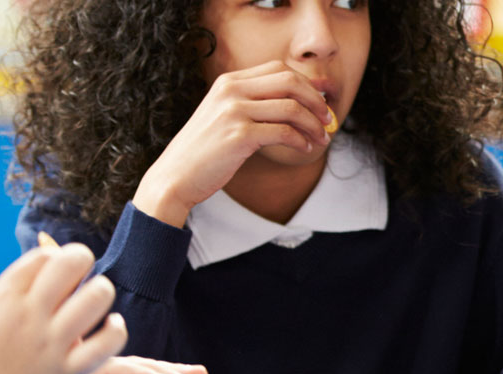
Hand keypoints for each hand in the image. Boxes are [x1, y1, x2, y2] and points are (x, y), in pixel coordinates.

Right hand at [0, 243, 128, 373]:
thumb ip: (11, 291)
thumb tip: (42, 265)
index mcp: (4, 297)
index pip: (46, 255)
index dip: (56, 259)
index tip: (54, 276)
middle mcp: (29, 314)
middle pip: (75, 262)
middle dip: (82, 263)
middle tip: (80, 280)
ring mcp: (50, 343)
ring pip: (98, 296)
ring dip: (101, 294)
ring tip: (95, 303)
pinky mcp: (67, 373)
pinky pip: (108, 341)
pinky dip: (115, 329)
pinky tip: (110, 328)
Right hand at [131, 60, 332, 226]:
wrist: (175, 176)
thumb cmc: (205, 151)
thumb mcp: (224, 115)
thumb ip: (253, 104)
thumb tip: (298, 102)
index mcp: (228, 81)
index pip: (279, 69)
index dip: (306, 85)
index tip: (319, 103)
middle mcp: (231, 90)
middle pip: (290, 81)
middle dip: (316, 100)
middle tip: (328, 119)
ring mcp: (234, 111)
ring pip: (292, 107)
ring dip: (313, 124)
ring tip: (321, 138)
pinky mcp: (239, 135)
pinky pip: (284, 132)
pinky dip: (301, 140)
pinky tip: (305, 148)